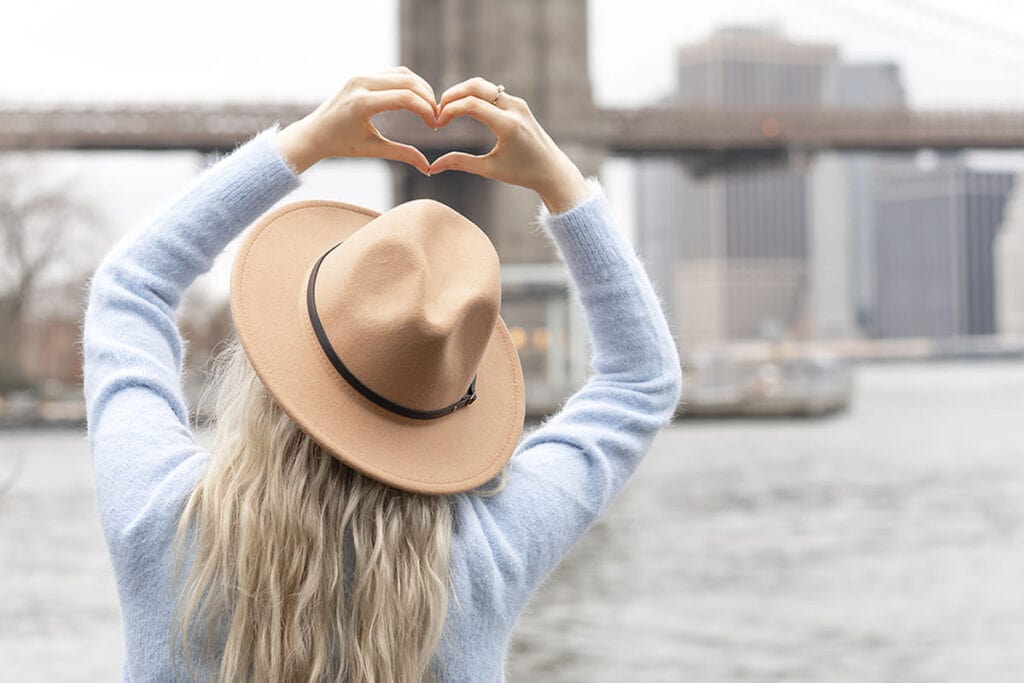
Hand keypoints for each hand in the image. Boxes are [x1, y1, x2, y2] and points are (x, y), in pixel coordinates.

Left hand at [274, 67, 437, 174]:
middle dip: (427, 99)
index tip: (434, 125)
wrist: (315, 133)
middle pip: (407, 82)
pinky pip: (393, 74)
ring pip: (402, 74)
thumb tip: (428, 168)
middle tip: (437, 117)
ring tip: (429, 109)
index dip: (425, 110)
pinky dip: (409, 84)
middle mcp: (360, 83)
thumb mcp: (372, 150)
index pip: (404, 98)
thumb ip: (402, 154)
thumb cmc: (341, 145)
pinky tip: (417, 100)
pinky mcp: (363, 75)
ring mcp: (361, 76)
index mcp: (361, 103)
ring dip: (421, 89)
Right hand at [430, 77, 590, 212]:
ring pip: (483, 85)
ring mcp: (518, 103)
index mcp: (508, 126)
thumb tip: (432, 167)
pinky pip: (491, 92)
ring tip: (447, 110)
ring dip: (462, 93)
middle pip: (476, 86)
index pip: (472, 105)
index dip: (449, 110)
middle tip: (437, 111)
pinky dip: (473, 96)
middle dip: (452, 95)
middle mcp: (515, 109)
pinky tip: (462, 110)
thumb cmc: (522, 173)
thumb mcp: (490, 170)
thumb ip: (461, 163)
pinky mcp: (518, 104)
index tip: (437, 124)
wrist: (552, 169)